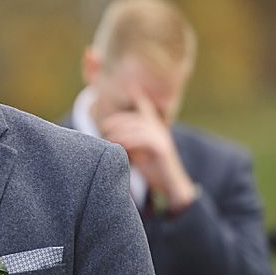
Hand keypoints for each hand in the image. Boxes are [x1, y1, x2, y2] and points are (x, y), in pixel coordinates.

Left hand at [99, 87, 196, 212]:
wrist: (172, 187)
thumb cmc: (153, 171)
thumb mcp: (138, 153)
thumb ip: (128, 142)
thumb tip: (108, 138)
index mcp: (154, 128)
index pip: (145, 108)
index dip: (139, 96)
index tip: (129, 87)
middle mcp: (159, 130)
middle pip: (136, 118)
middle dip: (119, 120)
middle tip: (104, 128)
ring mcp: (162, 138)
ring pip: (138, 127)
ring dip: (121, 131)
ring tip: (108, 138)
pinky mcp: (163, 149)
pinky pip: (145, 139)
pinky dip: (130, 140)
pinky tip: (120, 146)